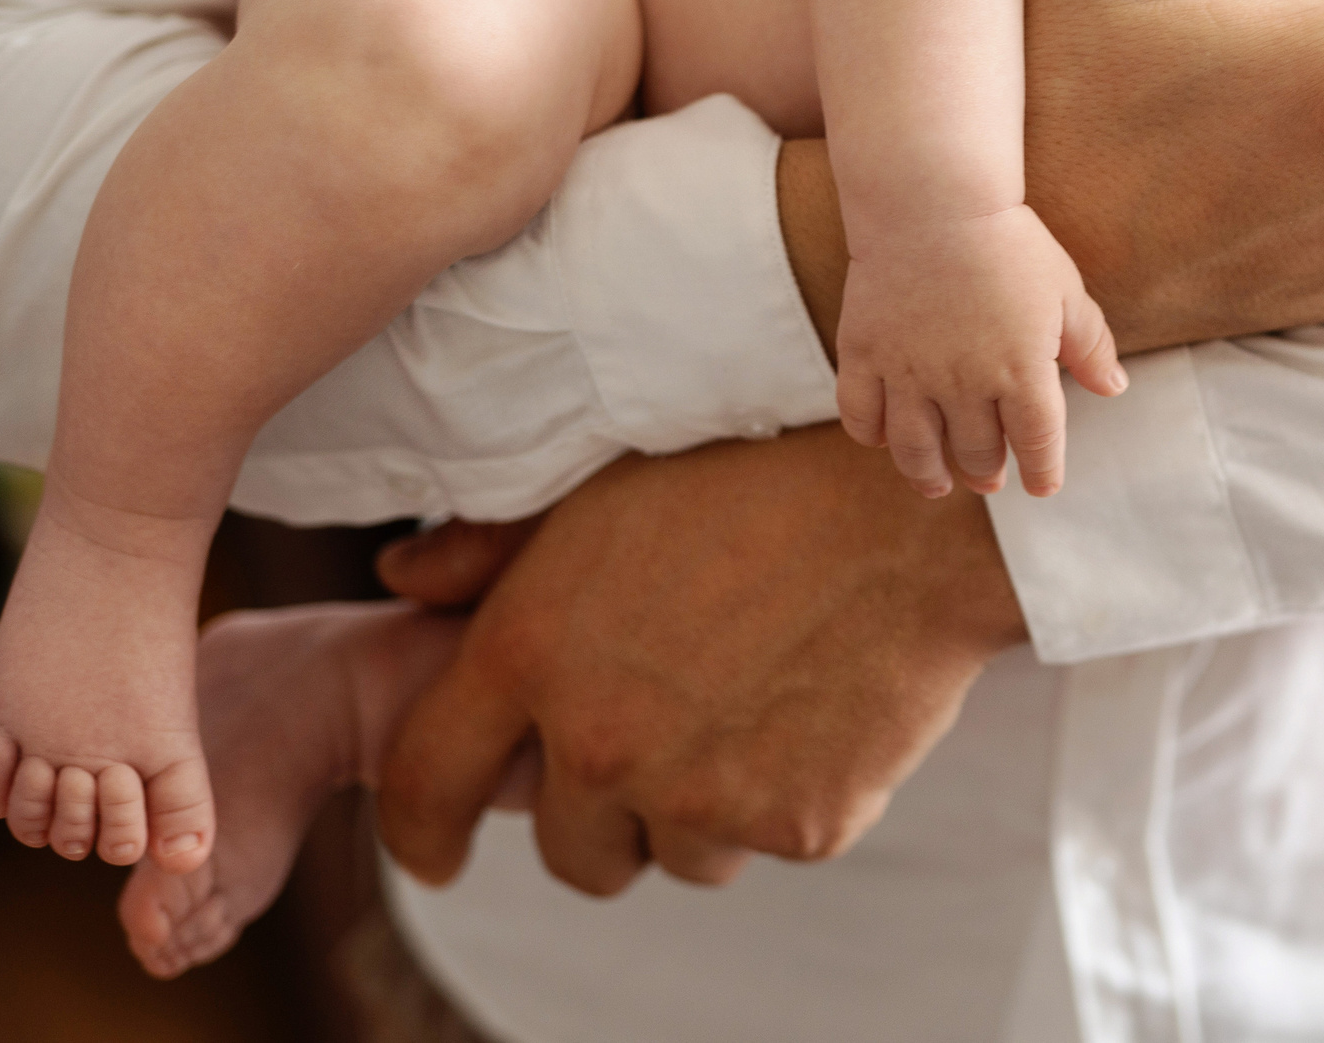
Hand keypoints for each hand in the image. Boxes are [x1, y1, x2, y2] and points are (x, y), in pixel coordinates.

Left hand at [371, 425, 1026, 895]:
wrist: (920, 506)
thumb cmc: (757, 469)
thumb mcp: (605, 482)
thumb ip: (490, 545)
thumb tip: (403, 575)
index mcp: (532, 652)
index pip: (425, 785)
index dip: (422, 833)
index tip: (438, 853)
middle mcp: (602, 742)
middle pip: (567, 851)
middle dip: (600, 814)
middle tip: (659, 742)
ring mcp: (701, 794)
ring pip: (673, 854)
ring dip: (696, 809)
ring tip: (752, 705)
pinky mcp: (796, 825)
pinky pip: (767, 842)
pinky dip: (784, 798)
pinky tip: (813, 707)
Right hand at [835, 204, 1124, 497]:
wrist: (932, 201)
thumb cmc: (1008, 242)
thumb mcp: (1065, 290)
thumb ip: (1090, 344)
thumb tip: (1114, 388)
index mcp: (1022, 370)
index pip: (1037, 442)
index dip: (1042, 470)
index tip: (1041, 486)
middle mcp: (964, 382)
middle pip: (977, 451)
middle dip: (986, 472)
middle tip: (989, 478)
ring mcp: (909, 372)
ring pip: (916, 448)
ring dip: (928, 474)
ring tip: (938, 484)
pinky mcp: (864, 354)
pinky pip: (861, 414)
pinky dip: (872, 435)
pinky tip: (886, 439)